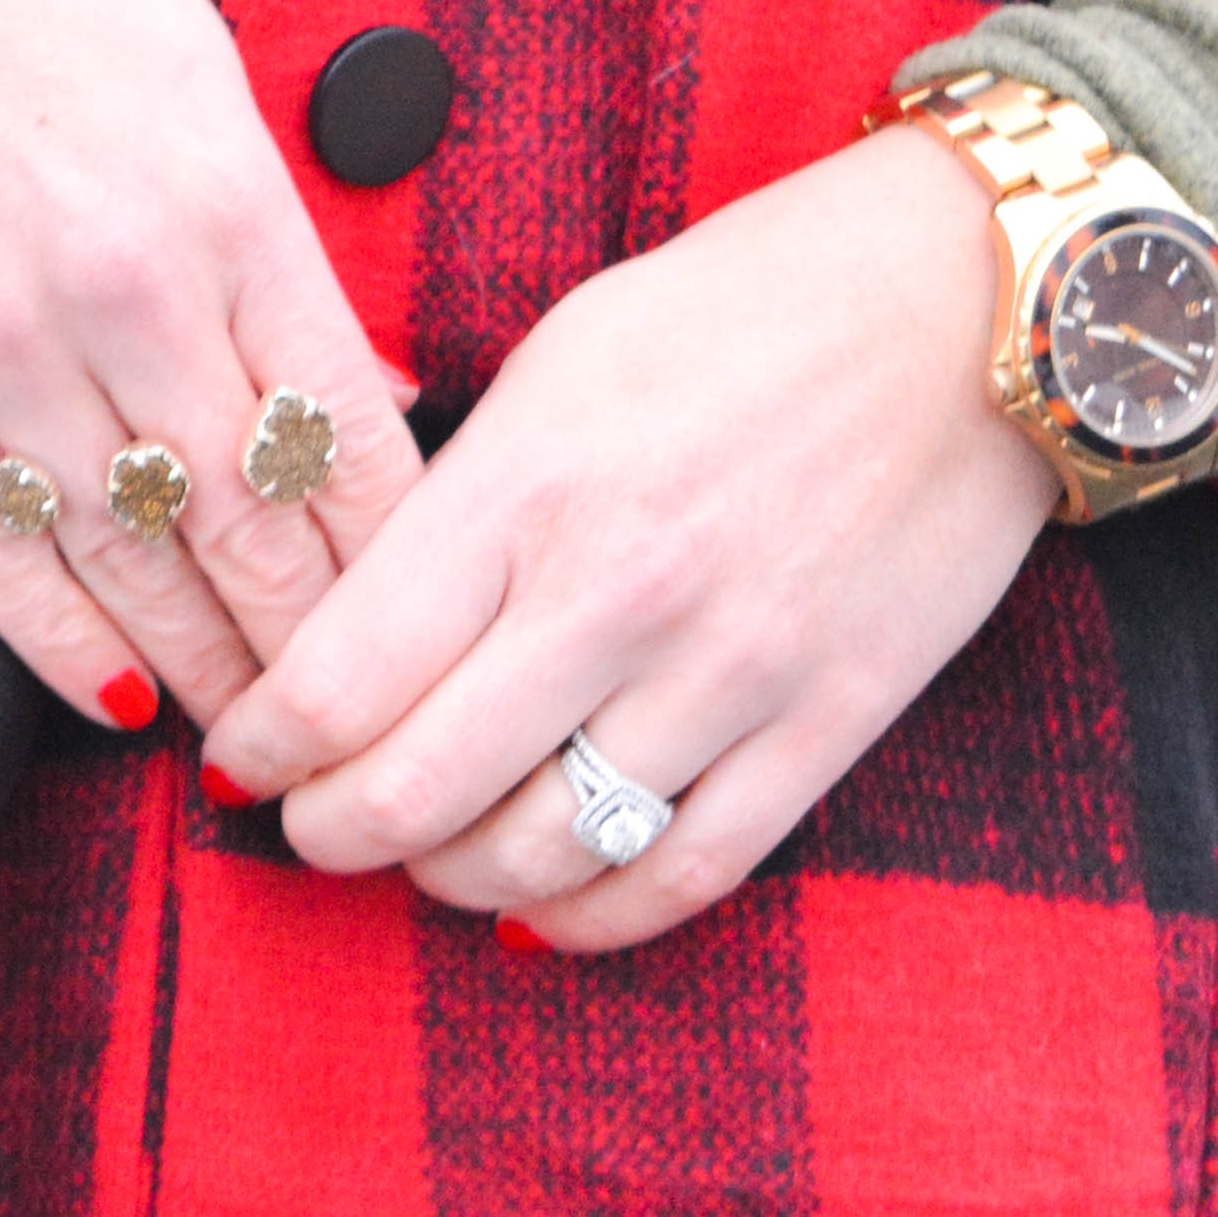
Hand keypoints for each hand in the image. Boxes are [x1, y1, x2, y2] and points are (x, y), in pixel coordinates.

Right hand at [0, 0, 423, 730]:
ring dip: (205, 668)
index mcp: (225, 213)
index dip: (394, 557)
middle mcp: (123, 301)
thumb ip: (288, 242)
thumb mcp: (202, 83)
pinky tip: (122, 698)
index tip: (422, 625)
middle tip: (349, 719)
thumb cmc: (20, 15)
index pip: (346, 434)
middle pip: (252, 527)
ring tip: (251, 735)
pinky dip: (66, 648)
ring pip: (133, 567)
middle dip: (314, 645)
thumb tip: (369, 392)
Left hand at [198, 122, 1060, 952]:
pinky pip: (687, 874)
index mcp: (526, 486)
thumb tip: (351, 622)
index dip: (262, 748)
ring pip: (539, 855)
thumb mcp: (560, 359)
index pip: (338, 677)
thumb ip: (456, 498)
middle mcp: (618, 592)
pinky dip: (594, 918)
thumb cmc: (750, 306)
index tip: (243, 758)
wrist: (974, 298)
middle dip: (331, 834)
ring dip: (450, 880)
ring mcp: (731, 669)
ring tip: (426, 855)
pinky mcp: (830, 721)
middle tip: (312, 827)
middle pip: (413, 791)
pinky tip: (541, 908)